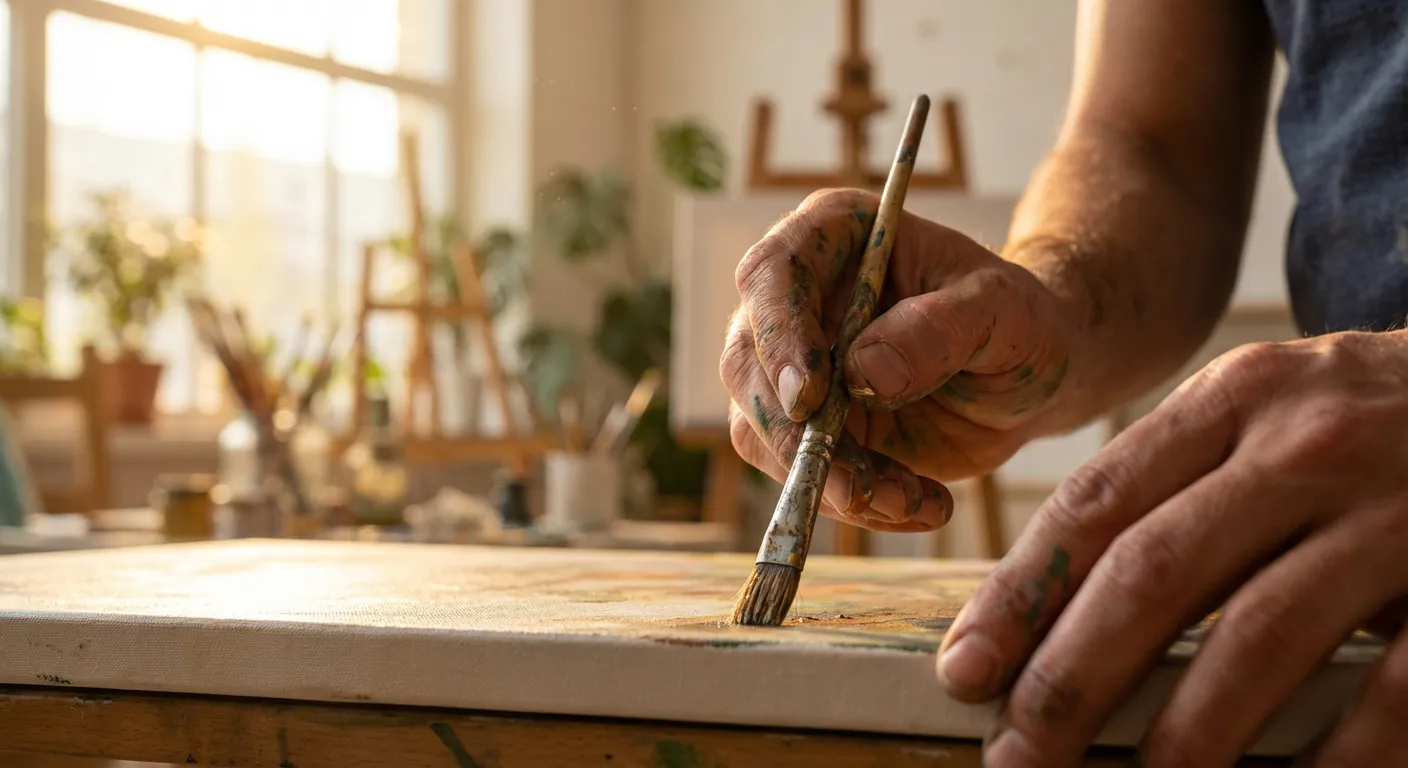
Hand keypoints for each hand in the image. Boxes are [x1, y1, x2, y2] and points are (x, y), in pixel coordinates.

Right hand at [721, 188, 1075, 531]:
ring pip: (760, 429)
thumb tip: (862, 371)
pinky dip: (851, 501)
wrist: (1027, 377)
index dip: (780, 336)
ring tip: (911, 499)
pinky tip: (917, 503)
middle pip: (748, 363)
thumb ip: (940, 329)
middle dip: (795, 434)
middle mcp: (796, 296)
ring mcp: (792, 366)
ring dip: (826, 479)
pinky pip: (798, 473)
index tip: (812, 398)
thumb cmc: (1018, 320)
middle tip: (858, 486)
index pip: (772, 274)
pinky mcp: (805, 426)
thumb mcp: (1004, 312)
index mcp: (833, 234)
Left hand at [936, 329, 1407, 765]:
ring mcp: (1398, 509)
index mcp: (1237, 397)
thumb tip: (1047, 606)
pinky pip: (1389, 691)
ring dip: (1181, 737)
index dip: (1021, 597)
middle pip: (1154, 572)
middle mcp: (1309, 442)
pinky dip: (1330, 760)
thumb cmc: (1374, 422)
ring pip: (1257, 637)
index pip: (1097, 503)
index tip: (965, 673)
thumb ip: (1176, 483)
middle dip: (1070, 680)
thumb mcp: (1270, 414)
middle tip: (1015, 761)